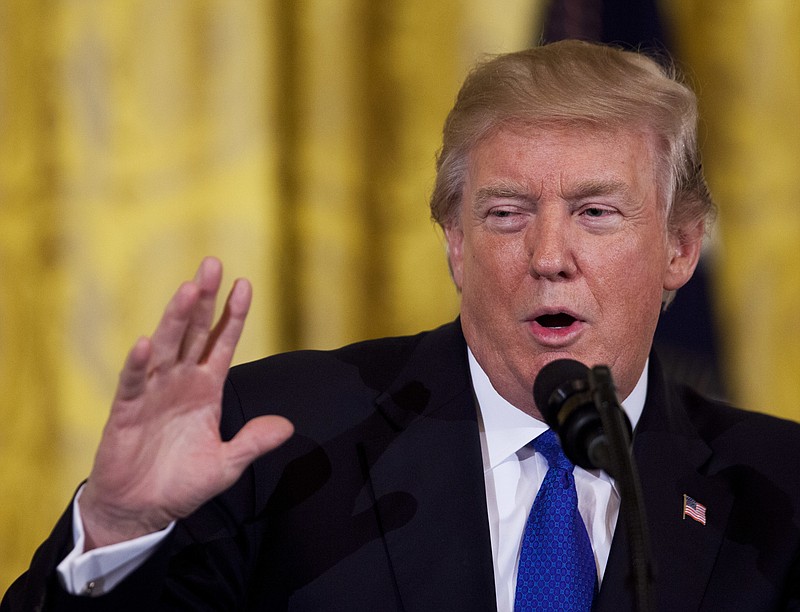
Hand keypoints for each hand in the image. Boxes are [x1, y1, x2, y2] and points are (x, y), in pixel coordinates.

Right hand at [78, 257, 293, 549]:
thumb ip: (253, 443)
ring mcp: (152, 393)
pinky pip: (132, 383)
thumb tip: (288, 425)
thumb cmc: (181, 483)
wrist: (141, 510)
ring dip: (176, 318)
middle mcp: (180, 382)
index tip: (246, 284)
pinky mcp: (126, 412)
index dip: (233, 316)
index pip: (222, 344)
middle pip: (194, 333)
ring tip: (188, 289)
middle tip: (212, 264)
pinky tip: (146, 344)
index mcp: (206, 390)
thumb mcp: (226, 465)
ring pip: (166, 347)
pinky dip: (138, 364)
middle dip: (204, 300)